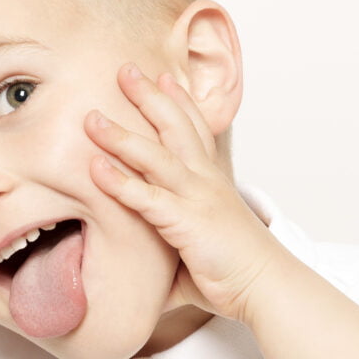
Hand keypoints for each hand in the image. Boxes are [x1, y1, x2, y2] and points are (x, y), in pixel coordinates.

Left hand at [85, 65, 276, 322]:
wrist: (266, 287)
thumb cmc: (234, 274)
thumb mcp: (197, 252)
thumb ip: (168, 256)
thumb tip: (146, 276)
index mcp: (212, 183)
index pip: (196, 131)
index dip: (179, 101)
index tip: (163, 76)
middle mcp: (206, 182)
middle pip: (175, 127)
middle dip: (149, 96)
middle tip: (125, 70)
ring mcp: (197, 198)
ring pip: (155, 155)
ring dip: (121, 135)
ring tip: (92, 118)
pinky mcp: (187, 221)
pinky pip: (147, 197)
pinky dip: (120, 181)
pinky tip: (95, 168)